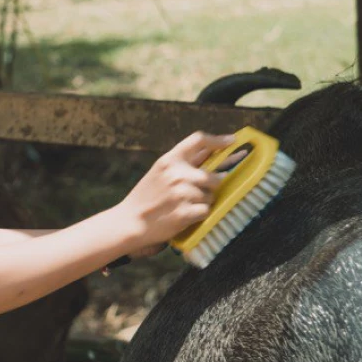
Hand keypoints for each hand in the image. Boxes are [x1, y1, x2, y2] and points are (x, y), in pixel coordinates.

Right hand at [113, 131, 234, 251]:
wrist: (130, 221)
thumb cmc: (146, 197)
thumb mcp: (159, 172)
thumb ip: (183, 163)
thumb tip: (212, 154)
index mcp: (169, 160)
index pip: (199, 140)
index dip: (218, 140)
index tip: (232, 141)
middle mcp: (177, 174)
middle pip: (214, 176)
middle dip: (212, 185)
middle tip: (199, 192)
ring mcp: (182, 194)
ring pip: (211, 196)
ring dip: (203, 202)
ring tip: (184, 205)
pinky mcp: (185, 213)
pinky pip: (206, 211)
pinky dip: (200, 215)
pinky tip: (184, 215)